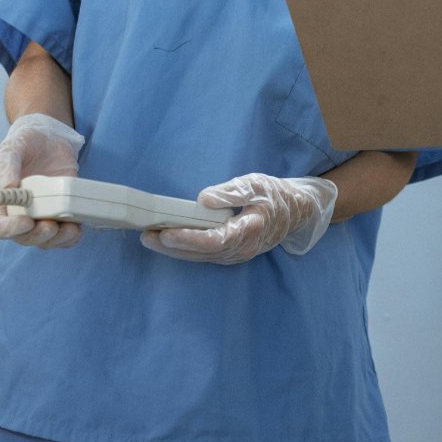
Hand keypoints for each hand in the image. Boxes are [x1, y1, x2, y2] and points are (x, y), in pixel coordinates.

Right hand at [0, 111, 84, 248]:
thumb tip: (8, 186)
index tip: (25, 221)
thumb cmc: (25, 144)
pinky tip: (77, 226)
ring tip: (70, 228)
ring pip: (46, 241)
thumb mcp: (12, 148)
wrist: (50, 139)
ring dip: (58, 239)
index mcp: (2, 203)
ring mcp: (41, 217)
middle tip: (51, 225)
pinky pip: (65, 236)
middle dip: (38, 236)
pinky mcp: (61, 215)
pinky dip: (72, 237)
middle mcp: (20, 215)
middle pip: (24, 238)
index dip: (10, 229)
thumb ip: (6, 165)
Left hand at [140, 172, 338, 264]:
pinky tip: (167, 241)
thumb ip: (231, 192)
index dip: (189, 239)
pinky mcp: (230, 254)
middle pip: (202, 253)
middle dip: (172, 246)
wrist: (295, 211)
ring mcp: (236, 254)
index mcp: (250, 229)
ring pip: (201, 257)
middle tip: (146, 236)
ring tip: (149, 238)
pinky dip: (184, 249)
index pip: (215, 240)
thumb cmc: (275, 195)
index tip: (167, 233)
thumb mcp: (256, 184)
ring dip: (174, 250)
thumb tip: (204, 199)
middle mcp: (242, 249)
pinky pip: (204, 255)